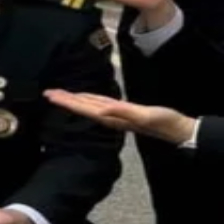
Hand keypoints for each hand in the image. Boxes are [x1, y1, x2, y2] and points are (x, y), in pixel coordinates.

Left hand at [45, 90, 195, 144]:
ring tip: (61, 95)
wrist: (176, 130)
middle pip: (82, 107)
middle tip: (47, 93)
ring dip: (74, 100)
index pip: (84, 108)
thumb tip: (102, 109)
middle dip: (65, 100)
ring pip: (90, 106)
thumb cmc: (163, 122)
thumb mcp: (144, 115)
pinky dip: (89, 100)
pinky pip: (100, 105)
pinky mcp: (123, 112)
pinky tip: (86, 98)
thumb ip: (124, 112)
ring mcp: (116, 116)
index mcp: (112, 117)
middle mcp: (110, 117)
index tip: (51, 96)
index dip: (67, 102)